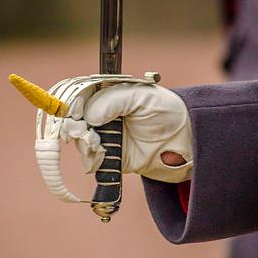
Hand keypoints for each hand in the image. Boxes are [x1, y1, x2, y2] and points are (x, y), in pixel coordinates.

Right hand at [61, 83, 192, 182]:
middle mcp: (103, 115)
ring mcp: (107, 137)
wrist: (187, 141)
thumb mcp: (142, 97)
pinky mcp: (112, 158)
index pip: (78, 98)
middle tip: (87, 134)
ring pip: (80, 143)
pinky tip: (102, 156)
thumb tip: (88, 116)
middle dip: (75, 129)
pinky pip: (93, 161)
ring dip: (85, 145)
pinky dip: (93, 160)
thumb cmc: (167, 112)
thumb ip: (113, 101)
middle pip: (74, 122)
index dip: (71, 107)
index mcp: (108, 95)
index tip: (72, 116)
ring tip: (98, 146)